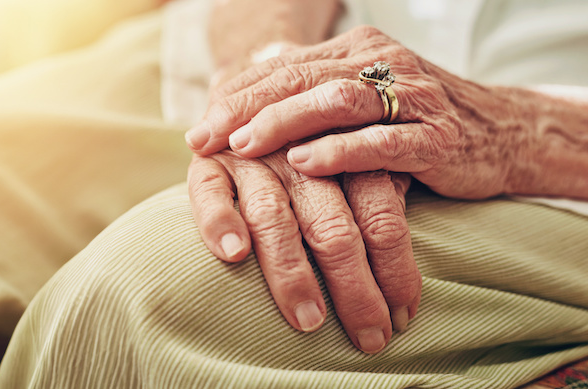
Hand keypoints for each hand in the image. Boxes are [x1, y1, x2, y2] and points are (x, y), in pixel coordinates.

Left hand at [185, 25, 546, 199]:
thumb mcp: (362, 101)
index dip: (236, 97)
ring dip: (283, 124)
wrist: (503, 133)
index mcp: (357, 51)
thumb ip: (311, 98)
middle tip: (204, 138)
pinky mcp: (434, 137)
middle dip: (246, 110)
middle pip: (301, 79)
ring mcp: (411, 99)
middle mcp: (381, 65)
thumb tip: (242, 110)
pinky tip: (304, 163)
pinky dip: (339, 152)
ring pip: (335, 102)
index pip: (284, 67)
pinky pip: (380, 143)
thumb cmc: (415, 122)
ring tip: (243, 146)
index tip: (198, 129)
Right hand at [188, 149, 420, 352]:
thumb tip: (406, 289)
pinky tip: (235, 254)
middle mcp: (301, 156)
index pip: (380, 216)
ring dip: (292, 272)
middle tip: (369, 337)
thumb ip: (379, 201)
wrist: (249, 97)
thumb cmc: (311, 151)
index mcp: (346, 156)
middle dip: (355, 288)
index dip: (395, 269)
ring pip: (275, 218)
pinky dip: (221, 222)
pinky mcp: (207, 163)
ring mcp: (252, 159)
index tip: (403, 318)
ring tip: (309, 320)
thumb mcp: (351, 166)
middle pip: (333, 227)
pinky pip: (209, 194)